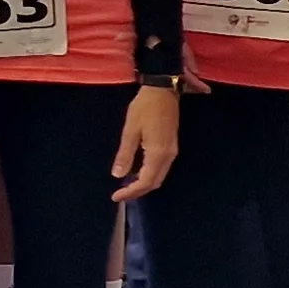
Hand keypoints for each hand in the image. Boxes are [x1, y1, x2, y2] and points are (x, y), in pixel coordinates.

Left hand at [109, 82, 180, 202]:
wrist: (163, 90)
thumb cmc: (144, 107)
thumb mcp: (130, 130)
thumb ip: (125, 154)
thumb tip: (118, 175)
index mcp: (158, 153)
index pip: (146, 181)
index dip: (131, 192)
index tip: (116, 196)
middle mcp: (168, 156)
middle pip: (155, 182)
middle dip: (138, 191)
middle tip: (120, 194)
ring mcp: (172, 151)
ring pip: (159, 176)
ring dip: (144, 184)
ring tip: (126, 186)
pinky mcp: (171, 146)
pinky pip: (161, 168)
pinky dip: (149, 175)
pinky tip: (137, 172)